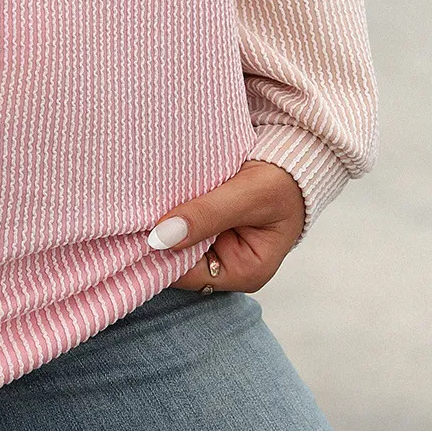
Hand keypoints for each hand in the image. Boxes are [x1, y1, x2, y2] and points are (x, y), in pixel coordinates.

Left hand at [150, 159, 306, 292]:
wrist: (295, 157)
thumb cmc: (284, 181)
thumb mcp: (249, 195)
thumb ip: (207, 215)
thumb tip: (161, 237)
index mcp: (244, 271)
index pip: (184, 273)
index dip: (159, 252)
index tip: (136, 227)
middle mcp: (228, 265)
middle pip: (177, 258)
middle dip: (159, 235)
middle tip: (136, 208)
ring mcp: (217, 245)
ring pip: (176, 239)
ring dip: (163, 219)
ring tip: (145, 198)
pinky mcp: (209, 225)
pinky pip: (181, 222)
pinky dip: (170, 209)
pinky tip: (157, 193)